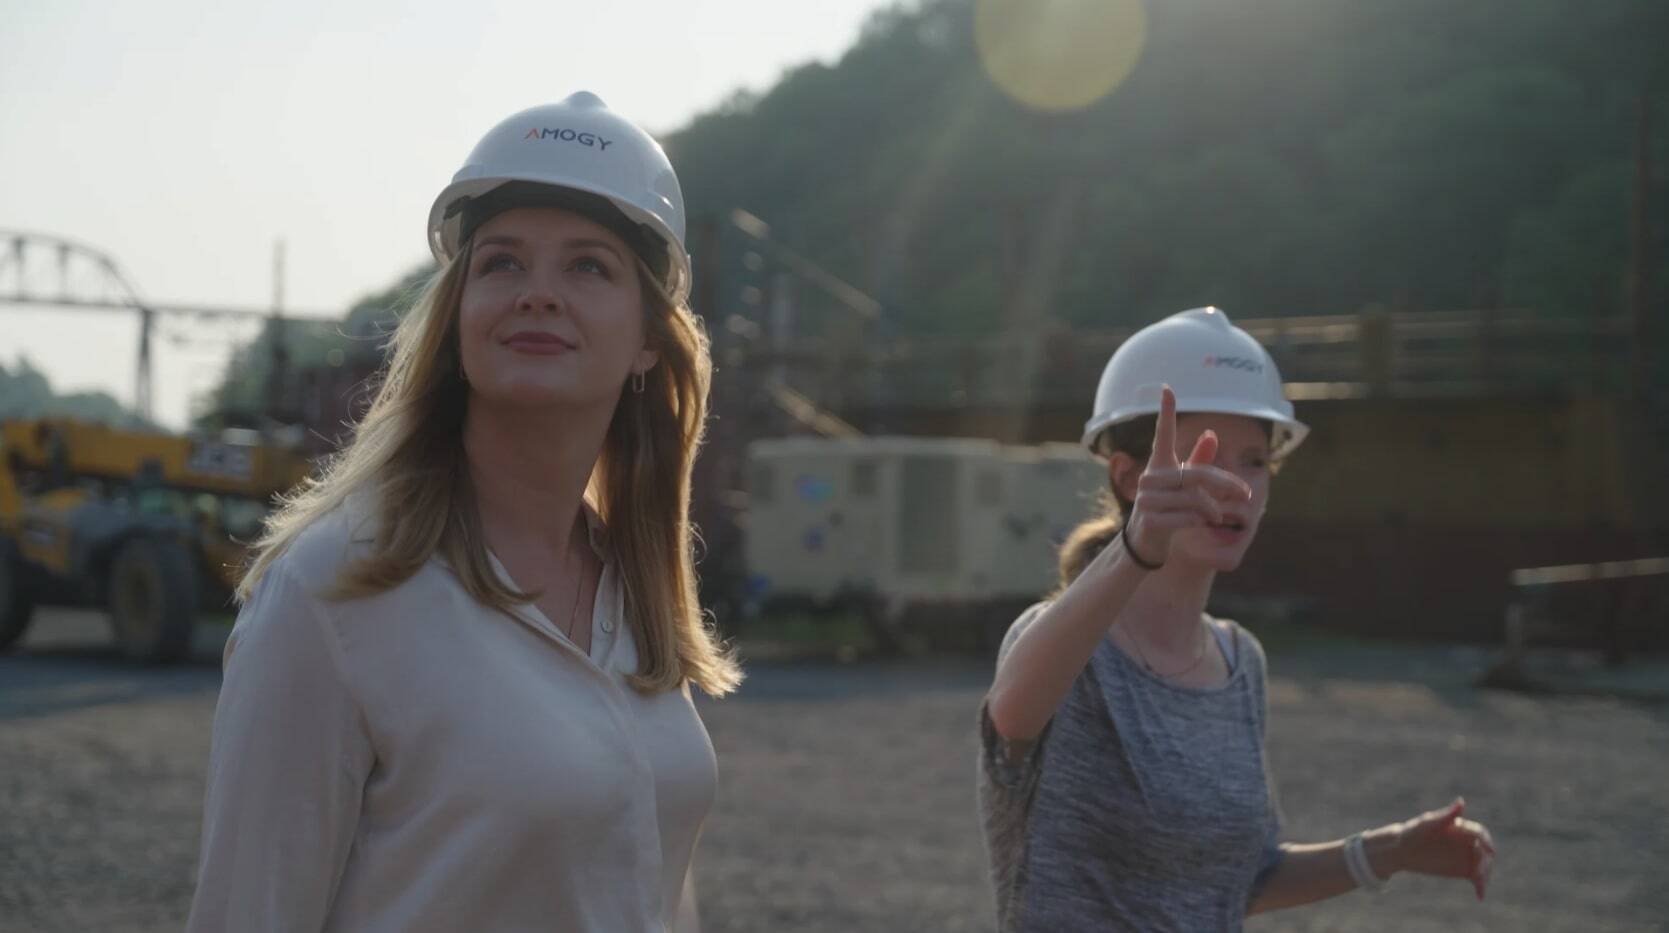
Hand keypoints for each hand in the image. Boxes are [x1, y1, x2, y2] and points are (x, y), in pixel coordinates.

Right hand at [1125, 385, 1252, 564]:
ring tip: (1215, 516)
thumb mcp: (1186, 485)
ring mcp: (1146, 498)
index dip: (1166, 412)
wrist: (1148, 541)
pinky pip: (1188, 516)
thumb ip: (1199, 461)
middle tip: (1246, 494)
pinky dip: (1201, 521)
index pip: (1163, 434)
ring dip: (1213, 509)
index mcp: (1160, 464)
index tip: (1167, 389)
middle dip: (1226, 485)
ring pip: (1195, 498)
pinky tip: (1200, 523)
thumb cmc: (1170, 507)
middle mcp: (1150, 477)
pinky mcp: (1150, 519)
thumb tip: (1211, 434)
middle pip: (1198, 474)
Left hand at [1391, 798, 1496, 899]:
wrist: (1403, 850)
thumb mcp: (1428, 824)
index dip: (1487, 841)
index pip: (1479, 833)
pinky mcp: (1465, 870)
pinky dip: (1481, 886)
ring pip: (1484, 866)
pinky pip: (1477, 878)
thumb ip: (1446, 815)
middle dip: (1485, 862)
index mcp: (1462, 827)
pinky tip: (1480, 895)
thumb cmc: (1414, 832)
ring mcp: (1468, 856)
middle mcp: (1468, 841)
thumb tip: (1462, 802)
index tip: (1491, 851)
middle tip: (1479, 874)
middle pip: (1484, 851)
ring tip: (1480, 885)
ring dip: (1485, 875)